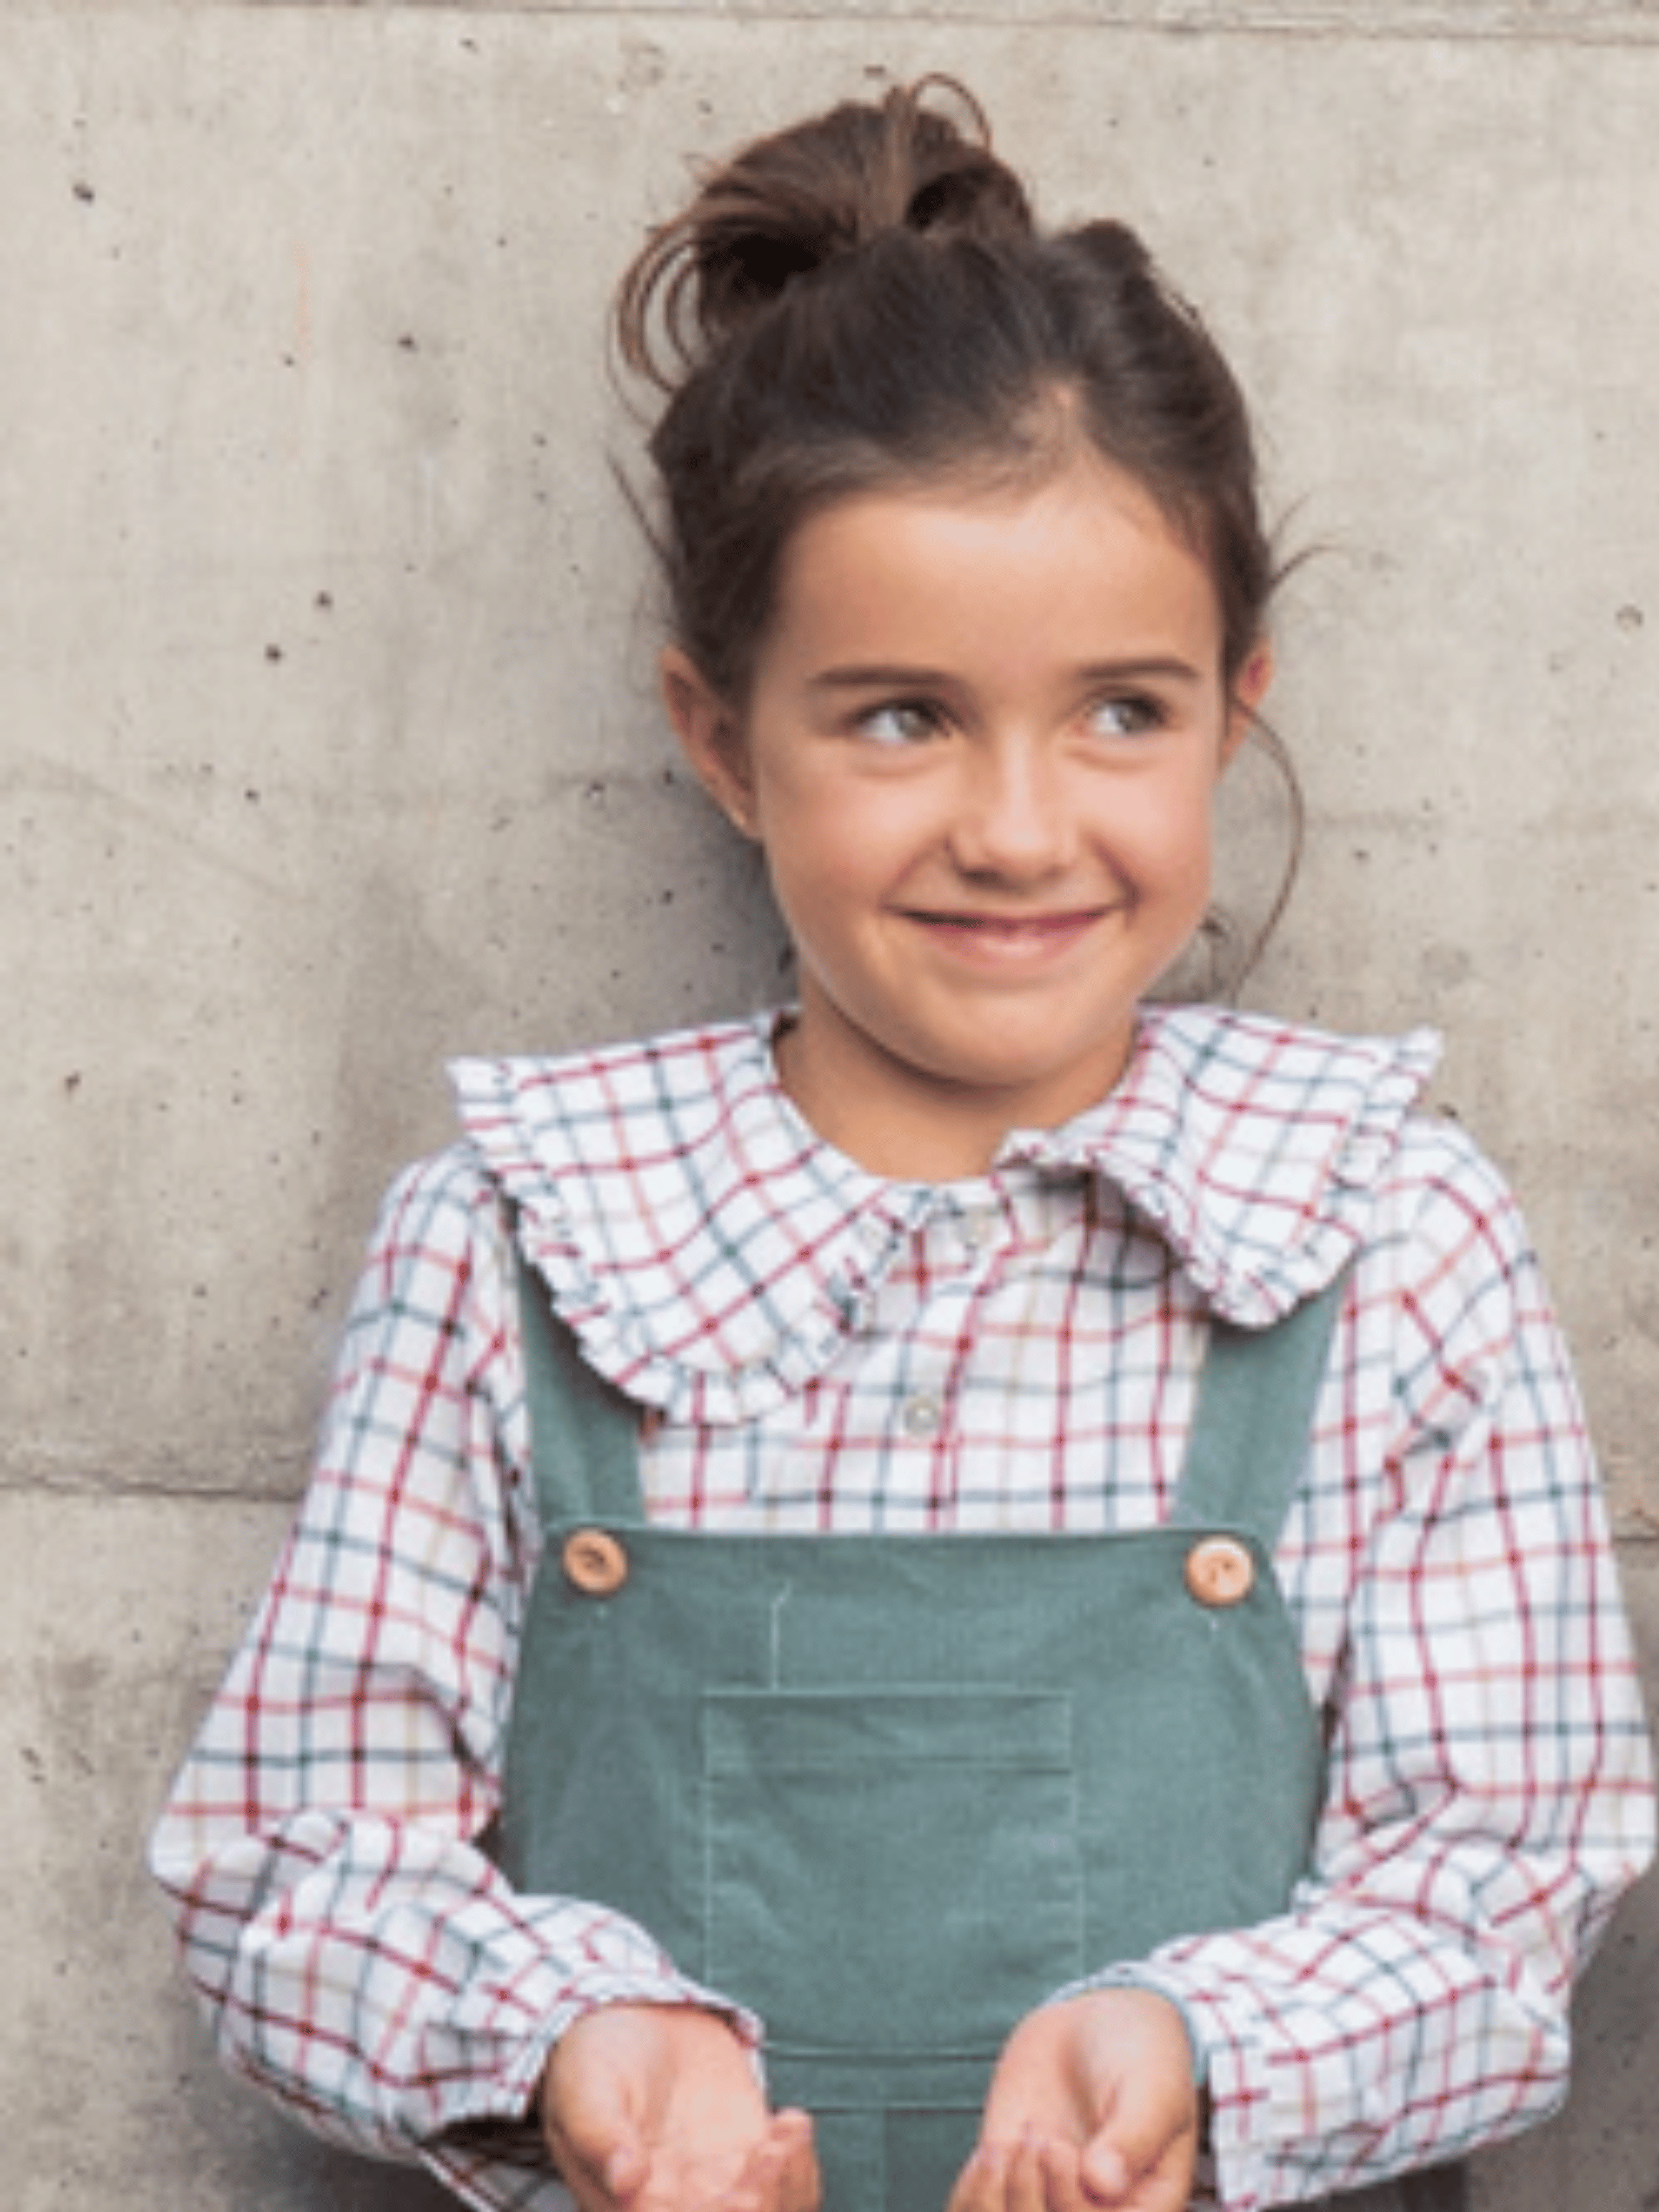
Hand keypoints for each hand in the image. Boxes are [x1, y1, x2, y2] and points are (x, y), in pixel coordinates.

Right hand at [540, 2002, 819, 2211]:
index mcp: (630, 2209)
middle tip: (770, 2152)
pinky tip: (792, 2123)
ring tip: (785, 2132)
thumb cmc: (592, 2062)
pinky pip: (787, 2184)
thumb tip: (625, 2181)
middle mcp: (677, 2207)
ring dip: (789, 2189)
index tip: (743, 2193)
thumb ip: (602, 2137)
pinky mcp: (748, 2156)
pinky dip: (800, 2166)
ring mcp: (718, 2187)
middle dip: (763, 2205)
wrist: (629, 2020)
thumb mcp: (586, 2092)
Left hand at [947, 1989, 1199, 2211]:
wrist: (1097, 2023)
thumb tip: (1102, 2184)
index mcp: (1143, 2208)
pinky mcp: (1009, 2181)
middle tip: (1037, 2137)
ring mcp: (1047, 2200)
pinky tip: (990, 2152)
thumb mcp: (1152, 2089)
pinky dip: (971, 2195)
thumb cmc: (1140, 2056)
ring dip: (993, 2203)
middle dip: (1028, 2200)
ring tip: (1006, 2148)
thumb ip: (1132, 2137)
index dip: (1066, 2205)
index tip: (1055, 2146)